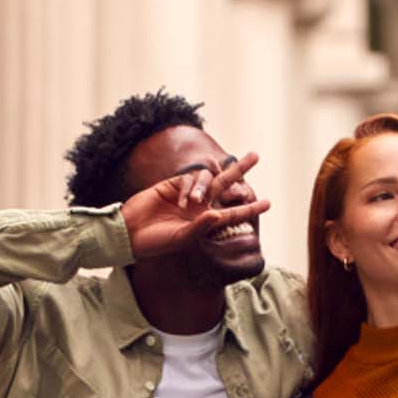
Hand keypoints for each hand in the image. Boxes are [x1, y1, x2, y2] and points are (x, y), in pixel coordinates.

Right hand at [122, 152, 267, 259]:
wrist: (130, 232)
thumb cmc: (157, 242)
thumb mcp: (182, 239)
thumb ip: (201, 228)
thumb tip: (220, 214)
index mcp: (205, 224)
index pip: (232, 214)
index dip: (249, 208)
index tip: (268, 202)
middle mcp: (199, 208)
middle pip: (225, 185)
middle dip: (239, 170)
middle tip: (256, 155)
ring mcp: (186, 195)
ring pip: (209, 178)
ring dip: (215, 181)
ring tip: (202, 197)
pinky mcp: (172, 184)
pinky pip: (189, 180)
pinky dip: (191, 189)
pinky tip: (183, 201)